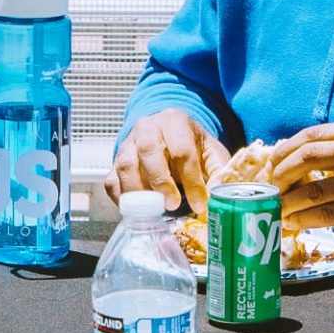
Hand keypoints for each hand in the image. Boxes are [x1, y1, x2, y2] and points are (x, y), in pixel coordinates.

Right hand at [112, 108, 230, 211]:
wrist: (167, 134)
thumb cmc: (190, 145)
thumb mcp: (210, 151)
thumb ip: (219, 169)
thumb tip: (221, 193)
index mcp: (175, 121)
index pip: (182, 149)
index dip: (192, 180)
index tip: (200, 204)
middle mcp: (147, 127)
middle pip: (148, 150)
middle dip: (161, 181)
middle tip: (172, 204)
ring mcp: (128, 144)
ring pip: (126, 165)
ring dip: (139, 191)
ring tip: (154, 210)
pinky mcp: (115, 163)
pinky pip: (112, 181)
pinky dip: (122, 199)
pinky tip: (138, 211)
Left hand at [252, 122, 333, 239]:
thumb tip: (298, 153)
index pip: (314, 134)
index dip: (286, 149)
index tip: (273, 162)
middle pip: (308, 157)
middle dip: (282, 173)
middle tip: (271, 186)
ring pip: (314, 191)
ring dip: (289, 201)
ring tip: (278, 207)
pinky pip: (329, 215)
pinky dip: (306, 220)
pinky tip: (295, 223)